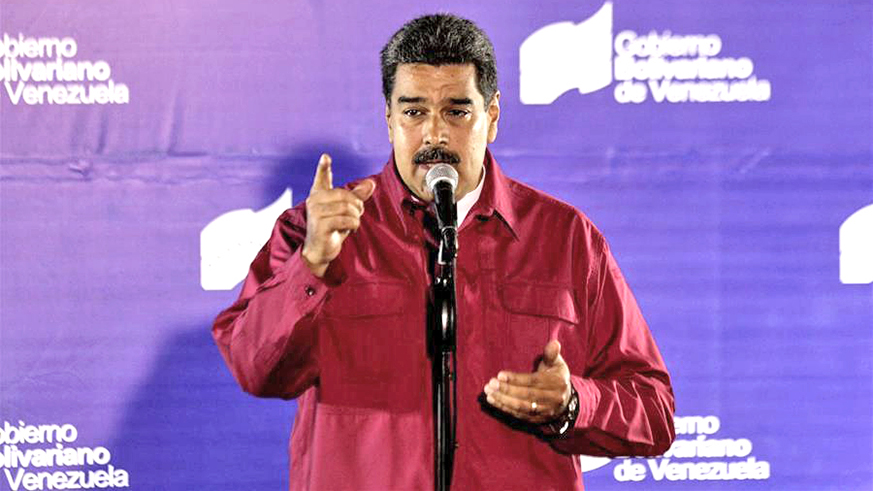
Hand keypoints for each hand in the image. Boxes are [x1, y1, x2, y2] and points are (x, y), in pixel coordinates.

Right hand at [301, 153, 375, 276]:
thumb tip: (371, 183)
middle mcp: (314, 201)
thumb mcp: (346, 210)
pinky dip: (353, 225)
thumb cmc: (333, 228)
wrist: (320, 250)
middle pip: (345, 195)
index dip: (323, 167)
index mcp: (319, 195)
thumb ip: (357, 196)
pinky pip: (345, 220)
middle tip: (357, 215)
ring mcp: (315, 213)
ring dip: (356, 217)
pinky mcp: (320, 225)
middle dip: (357, 205)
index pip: (321, 178)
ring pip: (347, 208)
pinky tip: (350, 229)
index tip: (326, 156)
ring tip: (353, 223)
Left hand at [483, 340, 571, 423]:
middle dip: (506, 390)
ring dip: (503, 401)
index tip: (499, 375)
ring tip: (488, 393)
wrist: (566, 399)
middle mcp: (552, 399)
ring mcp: (545, 411)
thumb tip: (554, 343)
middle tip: (490, 384)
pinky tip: (494, 401)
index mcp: (557, 383)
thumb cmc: (556, 376)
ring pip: (521, 407)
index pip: (533, 381)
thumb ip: (552, 354)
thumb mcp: (557, 363)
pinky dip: (506, 408)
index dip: (516, 379)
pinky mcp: (538, 420)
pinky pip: (520, 415)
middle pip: (526, 395)